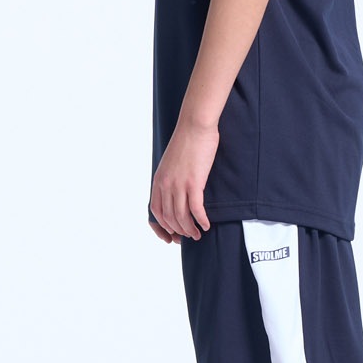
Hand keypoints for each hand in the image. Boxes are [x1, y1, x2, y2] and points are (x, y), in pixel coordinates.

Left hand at [149, 118, 217, 242]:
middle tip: (189, 237)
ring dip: (190, 229)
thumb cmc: (187, 141)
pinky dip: (201, 220)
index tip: (171, 236)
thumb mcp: (171, 162)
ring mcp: (179, 184)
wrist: (195, 126)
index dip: (162, 227)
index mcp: (158, 180)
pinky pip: (196, 209)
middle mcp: (166, 184)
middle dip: (179, 231)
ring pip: (182, 216)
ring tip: (198, 234)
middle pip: (169, 217)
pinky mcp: (194, 182)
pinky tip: (206, 225)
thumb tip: (177, 190)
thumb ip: (171, 177)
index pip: (155, 211)